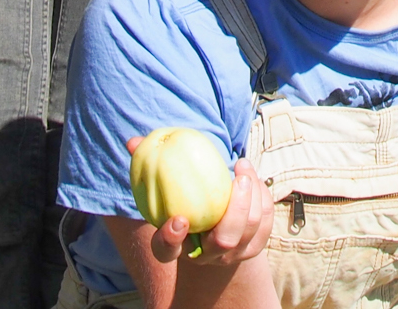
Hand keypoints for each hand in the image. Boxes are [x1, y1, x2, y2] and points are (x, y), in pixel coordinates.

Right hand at [127, 153, 272, 267]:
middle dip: (236, 208)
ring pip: (250, 227)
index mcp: (176, 247)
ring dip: (253, 193)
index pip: (166, 251)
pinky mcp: (255, 245)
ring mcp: (234, 254)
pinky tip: (251, 176)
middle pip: (224, 241)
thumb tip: (132, 142)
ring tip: (243, 165)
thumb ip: (149, 168)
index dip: (170, 239)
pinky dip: (263, 196)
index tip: (178, 219)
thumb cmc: (183, 202)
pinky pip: (265, 221)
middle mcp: (207, 256)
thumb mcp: (164, 191)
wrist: (210, 231)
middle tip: (237, 176)